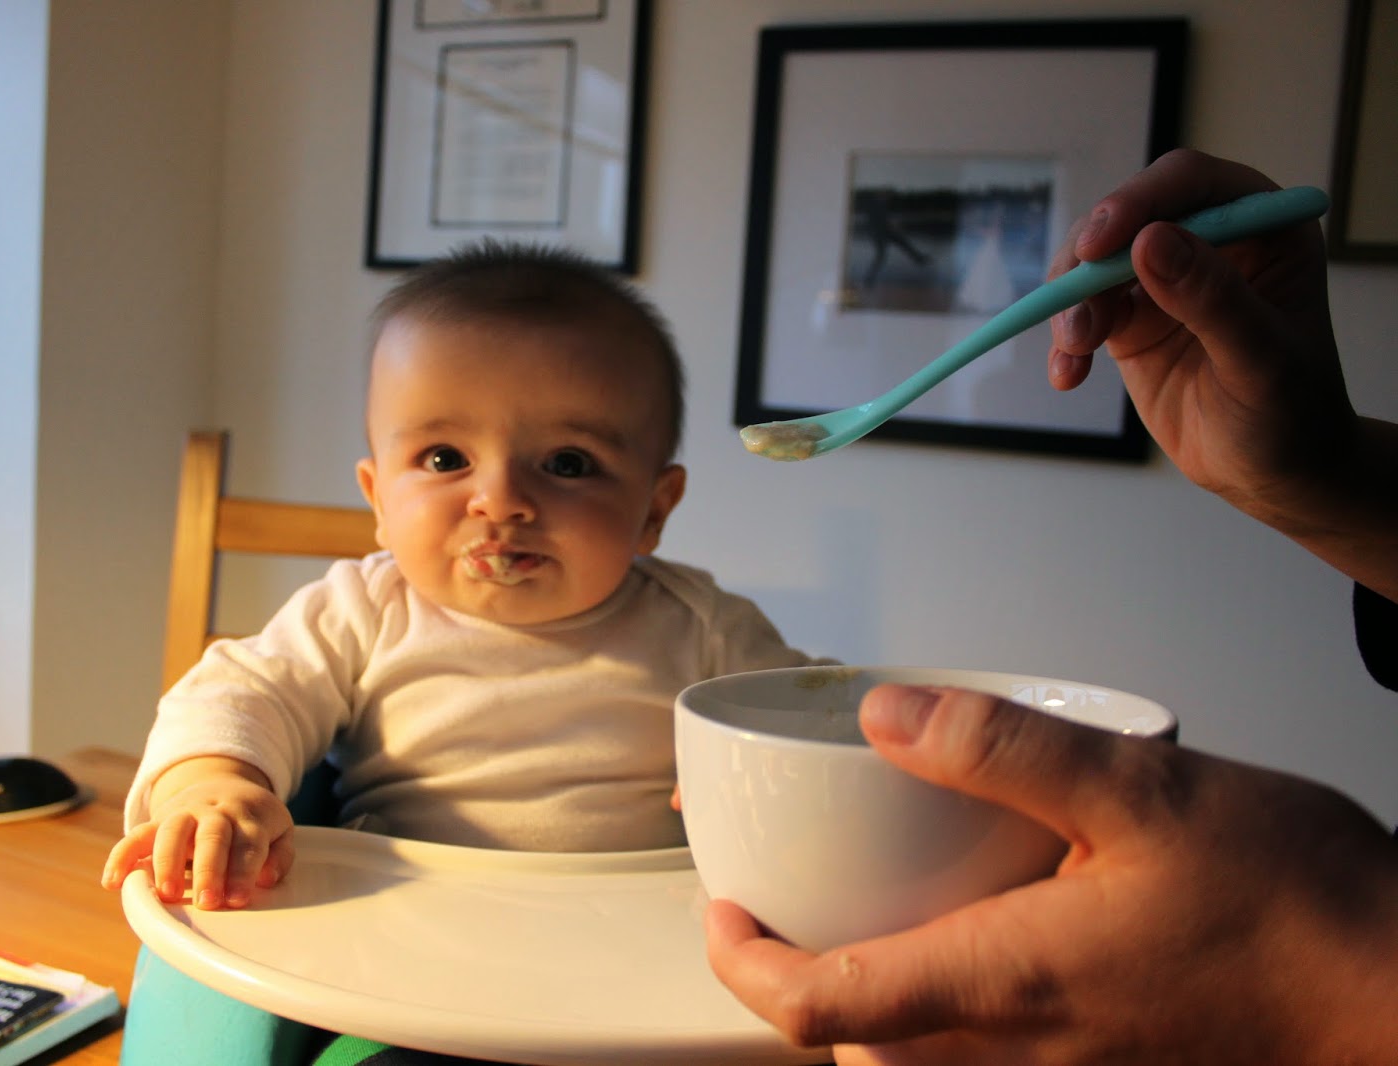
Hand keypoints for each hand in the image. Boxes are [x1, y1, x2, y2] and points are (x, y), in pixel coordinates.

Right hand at [102, 756, 295, 909]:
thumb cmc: (254, 822)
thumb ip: (279, 856)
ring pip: (172, 831)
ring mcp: (184, 813)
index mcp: (250, 816)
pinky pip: (135, 835)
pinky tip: (113, 882)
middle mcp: (215, 812)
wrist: (224, 786)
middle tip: (208, 901)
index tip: (238, 899)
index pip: (248, 843)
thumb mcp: (279, 832)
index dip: (243, 871)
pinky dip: (121, 856)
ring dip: (168, 863)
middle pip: (212, 835)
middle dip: (209, 869)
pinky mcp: (157, 821)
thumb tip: (265, 878)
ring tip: (167, 894)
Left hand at [705, 684, 1397, 1064]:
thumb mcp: (1144, 789)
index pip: (817, 1007)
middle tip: (773, 904)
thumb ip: (1002, 750)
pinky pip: (981, 1065)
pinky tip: (962, 946)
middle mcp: (1017, 1053)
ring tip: (852, 921)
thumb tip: (884, 716)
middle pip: (851, 1044)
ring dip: (862, 1002)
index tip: (722, 906)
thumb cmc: (1295, 907)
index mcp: (1002, 982)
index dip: (744, 962)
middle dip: (792, 980)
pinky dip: (934, 1021)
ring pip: (912, 1063)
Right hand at [1047, 149, 1351, 523]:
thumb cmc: (1292, 413)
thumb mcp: (1261, 359)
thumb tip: (1148, 242)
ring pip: (1094, 263)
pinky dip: (1066, 342)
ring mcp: (1166, 281)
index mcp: (1263, 229)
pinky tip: (1068, 375)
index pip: (1190, 183)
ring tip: (1075, 350)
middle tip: (1071, 303)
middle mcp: (1210, 242)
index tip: (1099, 244)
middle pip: (1128, 217)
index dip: (1138, 201)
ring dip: (1072, 304)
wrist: (1273, 471)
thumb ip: (1211, 298)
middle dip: (1090, 259)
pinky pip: (1081, 313)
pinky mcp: (1132, 320)